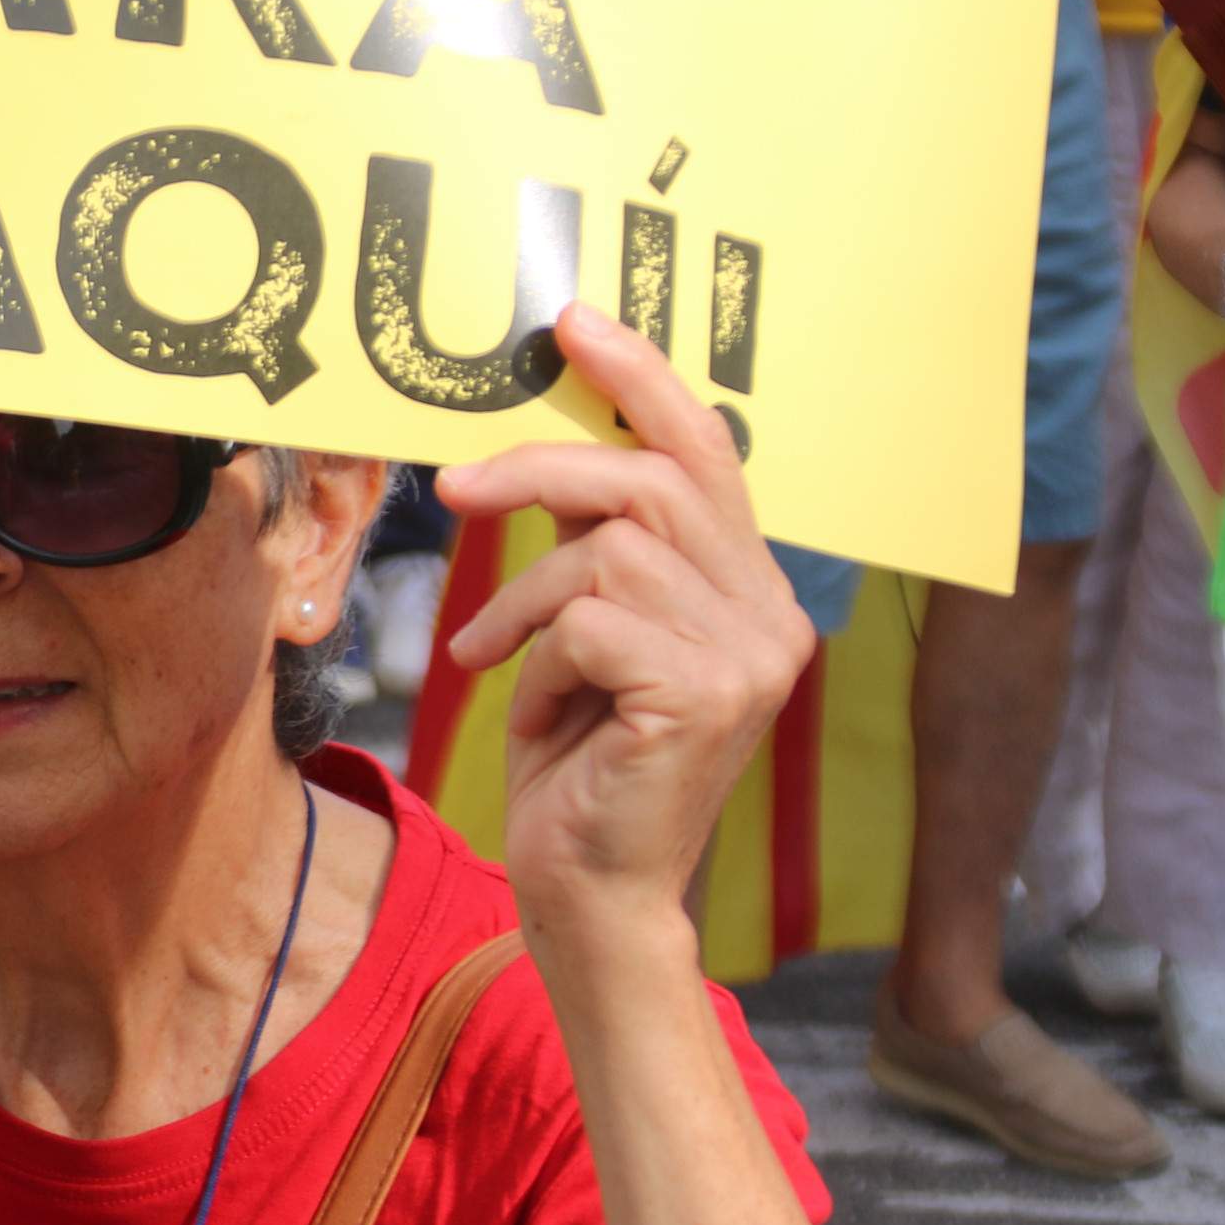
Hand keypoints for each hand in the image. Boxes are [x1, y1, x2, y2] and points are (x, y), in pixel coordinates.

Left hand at [436, 302, 810, 946]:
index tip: (571, 327)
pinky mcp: (704, 696)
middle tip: (453, 487)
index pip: (707, 452)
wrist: (592, 896)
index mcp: (752, 590)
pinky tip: (537, 717)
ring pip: (607, 549)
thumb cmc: (578, 768)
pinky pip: (587, 623)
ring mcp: (749, 658)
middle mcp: (771, 616)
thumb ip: (599, 551)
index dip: (642, 380)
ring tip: (499, 659)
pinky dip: (535, 662)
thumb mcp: (587, 635)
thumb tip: (545, 454)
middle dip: (540, 468)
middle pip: (651, 480)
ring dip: (526, 598)